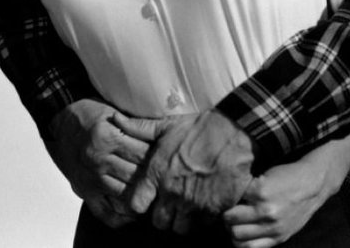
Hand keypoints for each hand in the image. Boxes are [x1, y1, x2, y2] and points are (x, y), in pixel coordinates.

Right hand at [46, 99, 160, 227]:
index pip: (142, 152)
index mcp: (107, 136)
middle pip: (136, 174)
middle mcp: (99, 159)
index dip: (158, 155)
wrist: (63, 123)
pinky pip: (106, 212)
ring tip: (155, 191)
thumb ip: (134, 125)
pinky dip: (122, 216)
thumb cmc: (93, 115)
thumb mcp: (113, 112)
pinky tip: (134, 211)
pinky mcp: (85, 192)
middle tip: (166, 176)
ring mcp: (91, 178)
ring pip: (125, 194)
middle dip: (153, 176)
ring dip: (141, 194)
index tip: (168, 157)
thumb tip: (161, 135)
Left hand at [115, 109, 253, 230]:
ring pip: (180, 228)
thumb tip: (115, 120)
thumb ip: (140, 128)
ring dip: (182, 219)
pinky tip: (204, 203)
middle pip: (158, 223)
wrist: (234, 133)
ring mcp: (193, 204)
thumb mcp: (167, 125)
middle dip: (163, 215)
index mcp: (157, 173)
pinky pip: (201, 225)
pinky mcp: (213, 210)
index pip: (136, 205)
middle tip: (170, 202)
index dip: (141, 203)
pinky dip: (202, 218)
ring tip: (187, 205)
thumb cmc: (199, 128)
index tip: (148, 197)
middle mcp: (172, 193)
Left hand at [223, 114, 349, 246]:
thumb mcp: (266, 174)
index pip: (229, 199)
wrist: (313, 184)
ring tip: (234, 222)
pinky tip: (244, 233)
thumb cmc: (288, 175)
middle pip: (230, 220)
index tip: (222, 195)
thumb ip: (248, 186)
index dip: (223, 196)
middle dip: (225, 214)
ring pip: (237, 236)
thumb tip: (226, 192)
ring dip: (232, 229)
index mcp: (260, 191)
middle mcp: (265, 211)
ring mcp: (272, 227)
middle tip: (227, 208)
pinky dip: (243, 243)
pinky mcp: (278, 237)